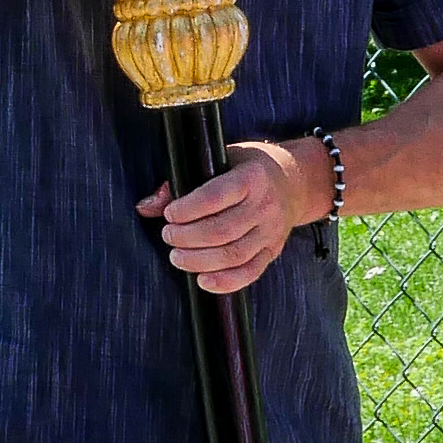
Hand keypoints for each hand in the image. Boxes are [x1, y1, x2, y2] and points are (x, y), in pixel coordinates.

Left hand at [141, 141, 303, 297]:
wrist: (295, 182)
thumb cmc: (248, 168)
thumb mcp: (220, 160)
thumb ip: (182, 182)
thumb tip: (146, 205)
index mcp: (251, 178)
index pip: (216, 196)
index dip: (188, 209)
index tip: (169, 214)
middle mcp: (265, 206)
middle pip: (222, 231)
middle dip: (187, 238)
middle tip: (168, 236)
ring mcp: (271, 232)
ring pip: (233, 255)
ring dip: (199, 261)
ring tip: (176, 256)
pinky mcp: (272, 252)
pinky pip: (249, 273)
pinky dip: (225, 282)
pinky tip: (202, 280)